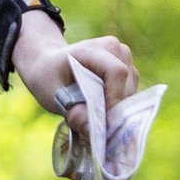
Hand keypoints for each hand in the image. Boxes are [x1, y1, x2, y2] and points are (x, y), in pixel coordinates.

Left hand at [12, 22, 136, 131]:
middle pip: (126, 84)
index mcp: (91, 49)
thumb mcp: (51, 95)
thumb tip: (92, 131)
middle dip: (113, 109)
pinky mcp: (128, 68)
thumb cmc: (49, 77)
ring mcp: (123, 57)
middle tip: (95, 125)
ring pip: (130, 90)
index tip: (103, 120)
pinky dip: (117, 104)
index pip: (116, 72)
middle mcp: (113, 48)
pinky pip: (129, 92)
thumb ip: (72, 112)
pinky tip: (100, 108)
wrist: (49, 64)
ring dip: (116, 108)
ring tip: (94, 114)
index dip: (114, 98)